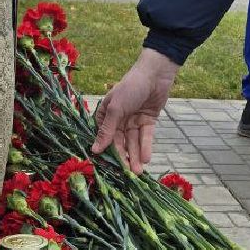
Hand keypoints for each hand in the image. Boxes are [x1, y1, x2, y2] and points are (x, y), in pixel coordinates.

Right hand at [90, 48, 179, 173]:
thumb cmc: (130, 87)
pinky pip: (145, 136)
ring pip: (133, 142)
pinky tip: (147, 158)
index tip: (108, 170)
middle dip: (125, 158)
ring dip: (136, 156)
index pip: (105, 138)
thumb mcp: (116, 108)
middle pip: (120, 143)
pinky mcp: (147, 121)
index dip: (107, 153)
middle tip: (129, 175)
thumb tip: (94, 150)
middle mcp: (119, 119)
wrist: (155, 74)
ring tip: (139, 172)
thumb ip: (107, 130)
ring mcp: (133, 120)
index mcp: (106, 115)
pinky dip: (146, 146)